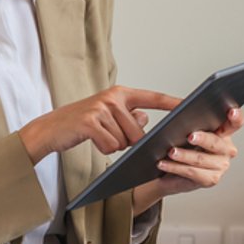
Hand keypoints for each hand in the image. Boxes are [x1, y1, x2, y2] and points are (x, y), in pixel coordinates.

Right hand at [20, 85, 181, 163]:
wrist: (51, 129)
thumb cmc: (82, 124)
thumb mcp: (108, 116)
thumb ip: (129, 116)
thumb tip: (146, 119)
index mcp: (121, 94)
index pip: (154, 98)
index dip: (174, 104)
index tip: (192, 107)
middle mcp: (113, 97)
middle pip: (139, 132)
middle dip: (128, 142)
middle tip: (108, 135)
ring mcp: (101, 108)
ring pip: (125, 142)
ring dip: (113, 146)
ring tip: (98, 136)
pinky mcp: (90, 122)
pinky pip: (110, 146)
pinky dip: (103, 149)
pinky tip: (91, 140)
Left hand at [132, 106, 243, 212]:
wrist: (169, 171)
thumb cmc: (181, 145)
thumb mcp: (184, 129)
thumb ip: (188, 120)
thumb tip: (180, 111)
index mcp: (224, 132)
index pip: (235, 122)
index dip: (236, 117)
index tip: (231, 112)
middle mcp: (227, 149)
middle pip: (216, 142)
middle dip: (203, 139)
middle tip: (190, 136)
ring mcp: (221, 166)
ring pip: (201, 159)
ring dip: (184, 155)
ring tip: (171, 152)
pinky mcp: (211, 179)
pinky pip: (192, 173)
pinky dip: (176, 168)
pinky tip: (164, 163)